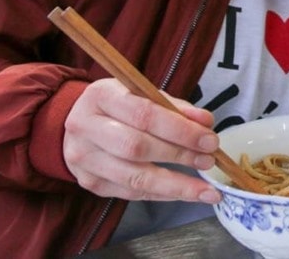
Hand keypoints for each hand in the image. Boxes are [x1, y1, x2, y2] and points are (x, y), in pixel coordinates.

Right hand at [63, 78, 221, 203]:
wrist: (78, 122)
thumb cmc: (117, 105)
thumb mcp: (141, 93)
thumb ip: (173, 106)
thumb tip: (205, 122)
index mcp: (101, 97)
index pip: (144, 115)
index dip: (180, 130)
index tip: (210, 140)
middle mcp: (86, 128)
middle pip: (137, 147)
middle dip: (180, 155)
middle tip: (209, 160)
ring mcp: (84, 160)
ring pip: (134, 178)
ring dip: (176, 185)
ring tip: (205, 189)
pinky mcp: (90, 183)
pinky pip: (131, 194)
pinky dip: (163, 194)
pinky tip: (184, 192)